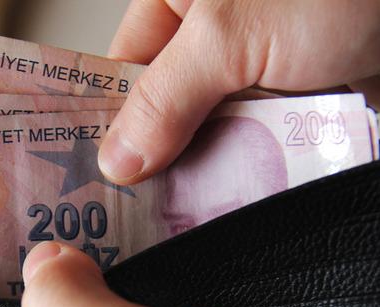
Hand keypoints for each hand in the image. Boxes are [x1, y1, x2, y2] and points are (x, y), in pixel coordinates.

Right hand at [98, 0, 379, 183]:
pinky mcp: (287, 97)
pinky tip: (232, 191)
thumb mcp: (232, 35)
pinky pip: (250, 141)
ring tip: (182, 205)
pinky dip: (244, 166)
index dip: (105, 120)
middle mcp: (212, 30)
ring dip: (203, 164)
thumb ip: (167, 97)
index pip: (122, 67)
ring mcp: (251, 66)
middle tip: (136, 203)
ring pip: (206, 130)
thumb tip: (120, 155)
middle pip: (162, 105)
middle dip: (157, 152)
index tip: (92, 173)